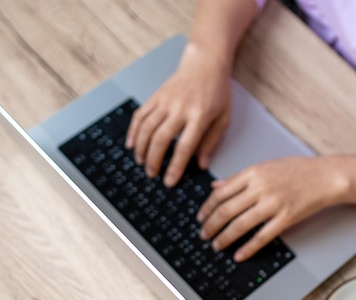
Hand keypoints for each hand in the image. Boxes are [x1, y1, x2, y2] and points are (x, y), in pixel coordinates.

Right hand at [126, 43, 231, 186]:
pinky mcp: (156, 96)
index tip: (169, 181)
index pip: (184, 147)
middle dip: (154, 160)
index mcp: (200, 116)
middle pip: (161, 139)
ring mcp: (166, 101)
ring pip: (147, 128)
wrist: (205, 63)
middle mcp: (180, 108)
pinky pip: (140, 115)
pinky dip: (133, 131)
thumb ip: (212, 142)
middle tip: (152, 174)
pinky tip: (132, 144)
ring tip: (142, 163)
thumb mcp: (223, 118)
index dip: (175, 167)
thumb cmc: (217, 92)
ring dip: (141, 149)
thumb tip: (201, 165)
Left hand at [197, 156, 348, 261]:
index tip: (200, 218)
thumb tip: (215, 186)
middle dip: (211, 226)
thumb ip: (238, 177)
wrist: (325, 176)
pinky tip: (239, 254)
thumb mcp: (264, 166)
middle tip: (204, 234)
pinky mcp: (286, 218)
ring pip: (240, 225)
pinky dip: (248, 248)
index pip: (220, 193)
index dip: (206, 208)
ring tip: (217, 245)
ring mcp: (273, 204)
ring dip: (224, 238)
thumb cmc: (297, 170)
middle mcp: (260, 188)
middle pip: (226, 210)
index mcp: (253, 173)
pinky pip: (262, 236)